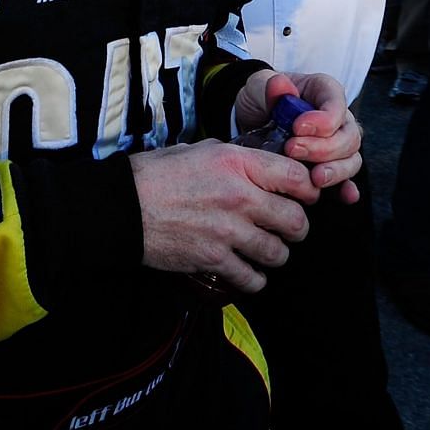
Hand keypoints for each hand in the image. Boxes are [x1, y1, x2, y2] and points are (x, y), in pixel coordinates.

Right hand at [131, 141, 313, 292]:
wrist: (122, 207)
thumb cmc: (156, 174)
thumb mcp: (200, 149)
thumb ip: (235, 158)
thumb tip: (258, 165)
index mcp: (237, 163)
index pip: (296, 177)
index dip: (308, 190)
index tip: (305, 197)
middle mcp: (239, 196)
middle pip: (296, 220)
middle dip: (297, 227)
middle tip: (289, 228)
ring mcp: (227, 231)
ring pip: (278, 252)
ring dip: (277, 254)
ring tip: (268, 251)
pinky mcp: (213, 259)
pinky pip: (251, 278)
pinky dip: (255, 279)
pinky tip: (250, 273)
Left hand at [234, 71, 363, 204]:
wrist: (252, 121)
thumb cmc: (261, 99)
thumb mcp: (259, 86)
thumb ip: (269, 86)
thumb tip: (281, 85)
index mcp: (325, 91)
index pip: (337, 105)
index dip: (323, 120)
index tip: (297, 127)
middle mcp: (338, 118)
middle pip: (348, 136)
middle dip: (324, 148)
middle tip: (293, 150)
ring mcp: (337, 143)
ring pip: (352, 159)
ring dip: (335, 170)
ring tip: (314, 178)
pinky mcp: (331, 165)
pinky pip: (347, 178)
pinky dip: (347, 187)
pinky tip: (345, 196)